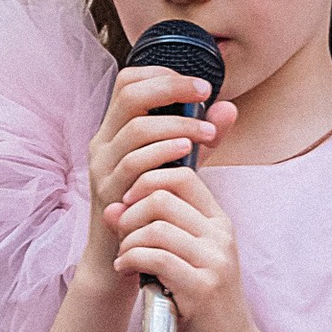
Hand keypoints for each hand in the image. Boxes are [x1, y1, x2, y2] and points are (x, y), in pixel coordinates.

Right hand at [82, 63, 236, 290]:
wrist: (118, 257)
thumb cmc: (149, 208)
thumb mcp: (177, 166)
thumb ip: (201, 138)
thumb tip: (228, 108)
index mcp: (115, 130)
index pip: (128, 81)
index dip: (162, 74)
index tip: (199, 85)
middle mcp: (103, 143)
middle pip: (129, 94)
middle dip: (171, 88)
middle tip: (205, 95)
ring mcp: (103, 167)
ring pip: (135, 128)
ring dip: (176, 126)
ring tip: (205, 133)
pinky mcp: (108, 191)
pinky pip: (133, 163)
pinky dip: (163, 152)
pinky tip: (187, 152)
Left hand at [107, 162, 266, 331]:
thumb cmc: (202, 308)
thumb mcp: (187, 261)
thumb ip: (158, 232)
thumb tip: (113, 205)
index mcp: (219, 224)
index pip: (182, 176)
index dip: (146, 180)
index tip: (128, 203)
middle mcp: (220, 237)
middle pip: (162, 197)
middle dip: (129, 213)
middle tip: (121, 236)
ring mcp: (214, 262)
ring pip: (155, 228)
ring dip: (128, 242)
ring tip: (125, 259)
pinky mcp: (201, 289)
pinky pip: (155, 258)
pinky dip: (130, 261)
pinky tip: (126, 271)